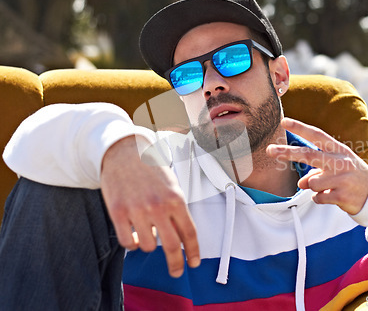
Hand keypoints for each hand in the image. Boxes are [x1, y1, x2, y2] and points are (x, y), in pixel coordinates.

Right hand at [100, 135, 199, 276]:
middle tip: (176, 271)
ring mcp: (137, 210)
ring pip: (148, 246)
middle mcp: (158, 206)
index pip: (189, 232)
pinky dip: (133, 243)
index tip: (194, 262)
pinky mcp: (118, 212)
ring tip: (147, 232)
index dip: (194, 251)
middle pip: (172, 246)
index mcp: (176, 199)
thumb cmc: (149, 168)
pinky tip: (134, 235)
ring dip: (150, 244)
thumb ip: (177, 210)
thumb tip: (181, 238)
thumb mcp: (171, 186)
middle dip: (176, 264)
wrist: (123, 152)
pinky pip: (128, 242)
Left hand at [267, 118, 367, 214]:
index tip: (284, 121)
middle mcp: (341, 162)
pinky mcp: (343, 196)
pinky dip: (320, 199)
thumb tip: (301, 183)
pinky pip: (318, 198)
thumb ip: (316, 171)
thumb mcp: (336, 168)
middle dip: (287, 152)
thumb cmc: (351, 177)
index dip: (301, 127)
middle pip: (309, 155)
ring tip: (327, 188)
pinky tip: (332, 197)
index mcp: (339, 150)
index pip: (318, 135)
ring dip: (313, 187)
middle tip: (269, 150)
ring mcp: (343, 179)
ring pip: (312, 182)